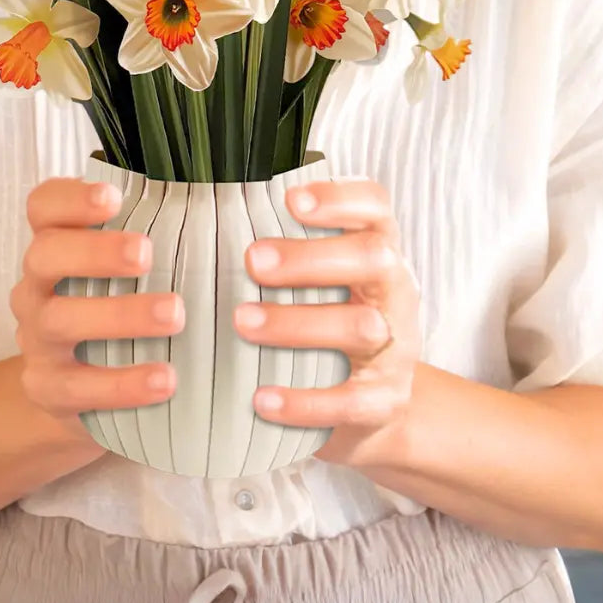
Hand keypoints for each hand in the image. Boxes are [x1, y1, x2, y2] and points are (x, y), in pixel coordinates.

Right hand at [12, 178, 183, 447]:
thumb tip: (230, 205)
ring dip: (119, 314)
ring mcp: (37, 339)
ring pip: (59, 319)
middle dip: (95, 251)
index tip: (113, 197)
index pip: (43, 207)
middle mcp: (35, 287)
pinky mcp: (48, 389)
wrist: (72, 391)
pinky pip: (78, 387)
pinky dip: (123, 383)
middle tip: (145, 252)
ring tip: (174, 314)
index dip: (71, 198)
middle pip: (45, 255)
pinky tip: (166, 378)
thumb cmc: (113, 309)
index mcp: (55, 246)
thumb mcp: (123, 272)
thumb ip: (158, 235)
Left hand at [234, 180, 420, 467]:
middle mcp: (395, 291)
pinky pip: (350, 401)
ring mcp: (396, 347)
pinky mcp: (385, 400)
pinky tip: (261, 398)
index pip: (375, 207)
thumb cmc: (327, 319)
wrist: (375, 405)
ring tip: (242, 321)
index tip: (291, 199)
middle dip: (310, 257)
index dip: (340, 197)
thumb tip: (207, 206)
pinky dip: (304, 401)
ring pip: (360, 326)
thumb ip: (286, 243)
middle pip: (372, 257)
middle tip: (251, 260)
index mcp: (377, 249)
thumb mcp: (321, 278)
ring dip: (298, 322)